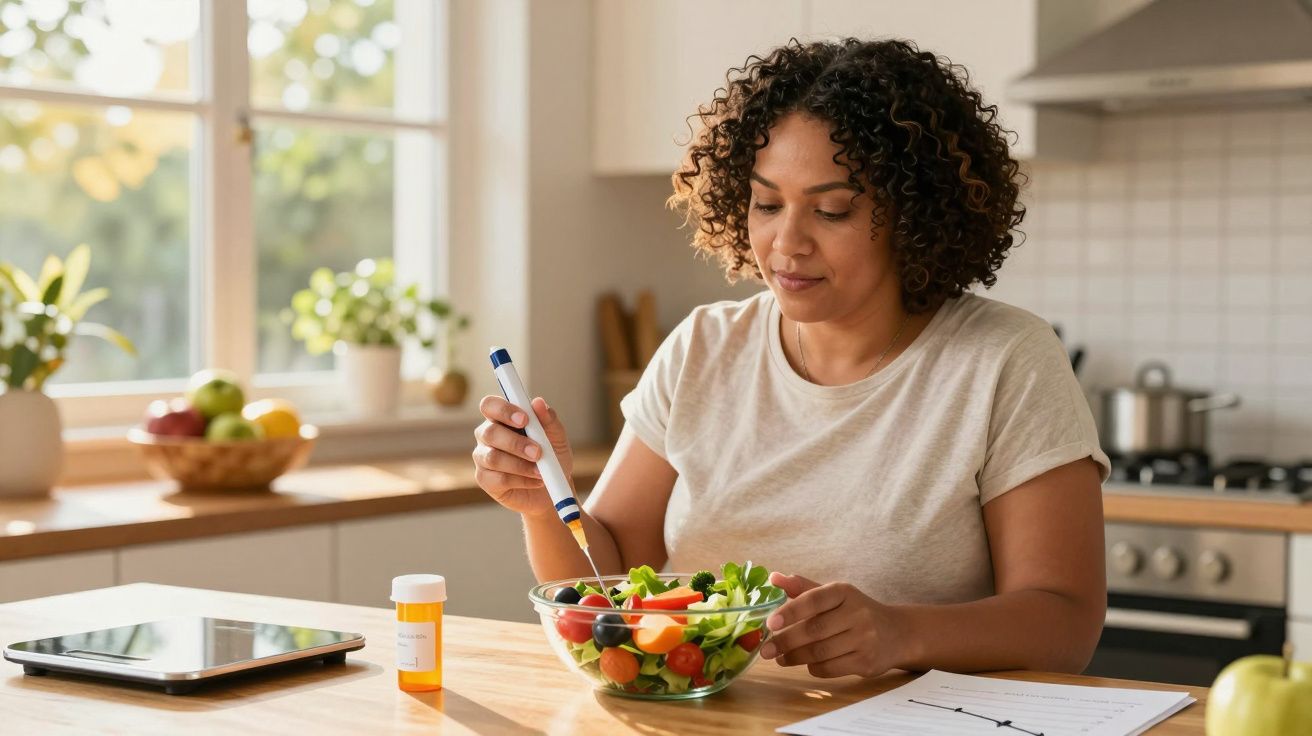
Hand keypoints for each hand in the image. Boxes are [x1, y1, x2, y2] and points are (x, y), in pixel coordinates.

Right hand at [472, 395, 574, 515]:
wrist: (554, 488)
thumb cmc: (552, 457)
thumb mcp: (557, 437)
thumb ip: (548, 419)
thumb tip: (538, 402)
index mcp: (501, 418)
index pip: (490, 405)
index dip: (504, 410)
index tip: (524, 419)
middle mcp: (487, 436)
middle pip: (489, 432)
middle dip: (515, 443)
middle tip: (538, 452)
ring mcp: (483, 458)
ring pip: (492, 458)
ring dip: (520, 464)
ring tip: (540, 471)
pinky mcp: (485, 480)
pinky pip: (498, 479)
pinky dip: (521, 480)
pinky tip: (536, 481)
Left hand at [759, 572, 907, 678]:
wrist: (898, 633)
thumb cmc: (856, 611)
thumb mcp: (834, 594)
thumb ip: (803, 587)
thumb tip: (773, 577)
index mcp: (844, 592)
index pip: (813, 600)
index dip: (789, 612)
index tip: (770, 624)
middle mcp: (856, 613)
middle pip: (813, 630)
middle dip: (785, 642)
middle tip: (766, 650)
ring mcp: (864, 639)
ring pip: (820, 652)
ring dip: (795, 657)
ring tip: (781, 658)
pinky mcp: (866, 662)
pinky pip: (831, 668)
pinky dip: (813, 668)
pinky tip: (807, 664)